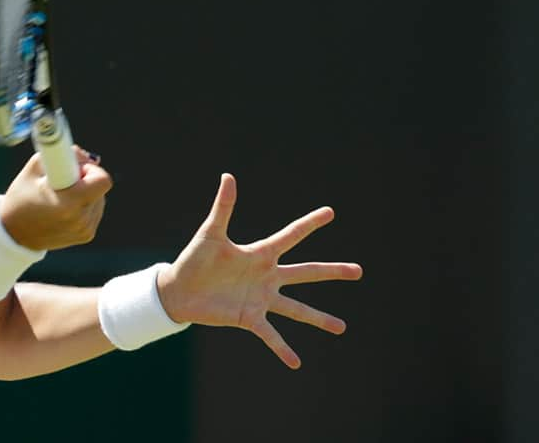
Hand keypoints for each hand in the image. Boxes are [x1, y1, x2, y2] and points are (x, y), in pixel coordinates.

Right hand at [0, 147, 111, 250]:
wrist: (13, 233)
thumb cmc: (22, 196)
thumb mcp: (35, 168)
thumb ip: (63, 154)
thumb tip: (87, 156)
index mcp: (68, 203)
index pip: (102, 180)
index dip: (90, 169)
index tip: (75, 169)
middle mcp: (80, 219)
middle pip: (100, 188)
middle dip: (85, 179)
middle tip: (64, 180)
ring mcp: (85, 230)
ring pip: (99, 199)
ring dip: (86, 193)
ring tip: (61, 196)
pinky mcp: (87, 235)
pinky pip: (94, 211)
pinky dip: (84, 205)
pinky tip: (65, 208)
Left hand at [157, 173, 361, 368]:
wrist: (179, 289)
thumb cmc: (194, 259)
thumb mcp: (211, 233)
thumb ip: (223, 207)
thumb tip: (228, 176)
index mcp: (260, 253)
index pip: (290, 235)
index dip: (309, 224)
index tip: (330, 212)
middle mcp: (267, 276)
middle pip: (306, 272)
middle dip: (332, 271)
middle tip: (359, 271)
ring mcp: (261, 298)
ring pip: (296, 308)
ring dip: (319, 318)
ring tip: (341, 328)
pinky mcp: (249, 317)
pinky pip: (270, 335)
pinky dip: (282, 349)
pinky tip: (296, 363)